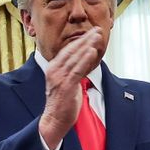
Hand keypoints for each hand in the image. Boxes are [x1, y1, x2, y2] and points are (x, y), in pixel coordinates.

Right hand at [39, 27, 104, 149]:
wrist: (54, 120)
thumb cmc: (61, 103)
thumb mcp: (64, 82)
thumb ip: (72, 71)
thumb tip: (84, 61)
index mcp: (53, 68)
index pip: (67, 50)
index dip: (80, 40)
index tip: (91, 32)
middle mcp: (54, 71)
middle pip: (71, 50)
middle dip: (85, 39)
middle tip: (97, 30)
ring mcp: (59, 78)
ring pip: (75, 58)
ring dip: (87, 45)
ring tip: (97, 36)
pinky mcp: (66, 86)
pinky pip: (77, 70)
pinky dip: (84, 60)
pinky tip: (92, 51)